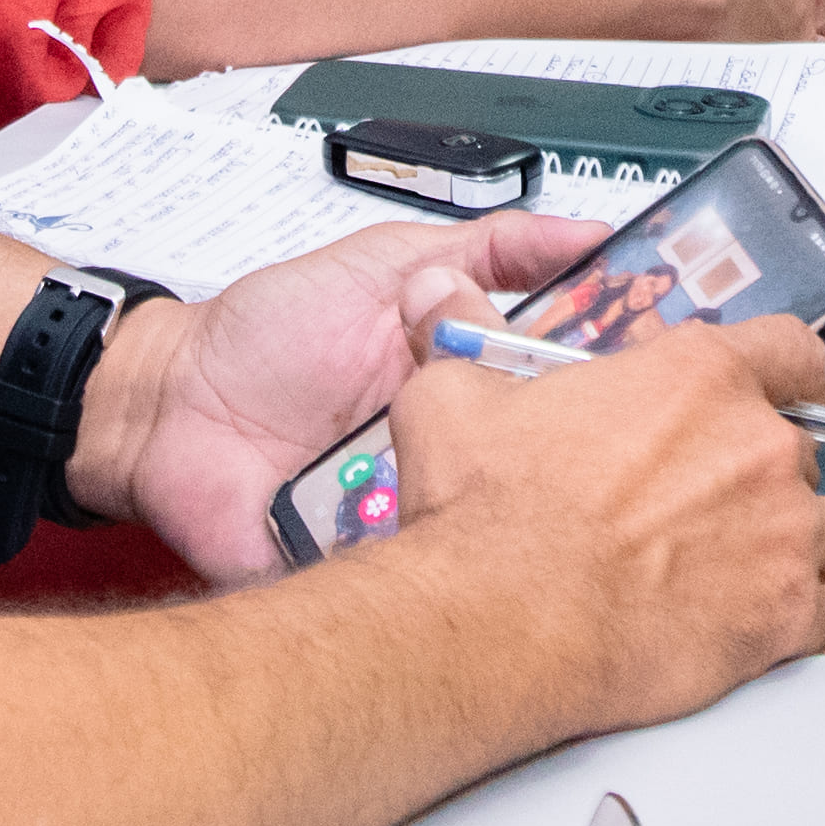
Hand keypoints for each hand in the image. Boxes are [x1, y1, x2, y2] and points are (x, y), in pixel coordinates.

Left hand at [90, 208, 604, 581]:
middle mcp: (450, 457)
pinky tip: (447, 566)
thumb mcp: (383, 262)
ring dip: (499, 528)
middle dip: (568, 478)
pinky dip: (426, 585)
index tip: (656, 391)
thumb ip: (486, 248)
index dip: (606, 404)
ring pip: (484, 541)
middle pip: (535, 481)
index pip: (560, 403)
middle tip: (604, 461)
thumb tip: (587, 230)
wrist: (168, 408)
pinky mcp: (364, 571)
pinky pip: (412, 595)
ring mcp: (409, 517)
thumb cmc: (266, 334)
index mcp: (467, 387)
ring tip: (534, 517)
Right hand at [390, 312, 824, 724]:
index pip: (793, 351)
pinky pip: (824, 620)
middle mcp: (757, 447)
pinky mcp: (783, 618)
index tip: (776, 399)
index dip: (786, 376)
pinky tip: (745, 629)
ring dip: (801, 547)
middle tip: (712, 505)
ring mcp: (782, 535)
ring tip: (747, 568)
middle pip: (804, 451)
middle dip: (766, 477)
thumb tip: (435, 293)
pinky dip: (793, 627)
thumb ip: (464, 338)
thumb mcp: (455, 397)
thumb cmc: (486, 516)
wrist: (498, 622)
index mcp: (698, 377)